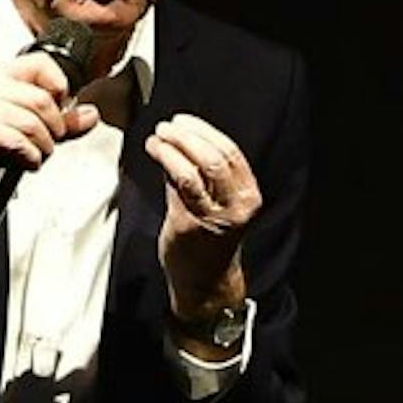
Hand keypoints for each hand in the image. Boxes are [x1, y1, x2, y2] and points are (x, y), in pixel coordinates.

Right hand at [0, 53, 98, 228]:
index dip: (59, 86)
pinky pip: (16, 139)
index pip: (40, 63)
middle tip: (50, 142)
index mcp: (0, 76)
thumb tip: (91, 114)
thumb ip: (64, 121)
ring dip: (43, 146)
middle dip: (55, 127)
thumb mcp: (34, 131)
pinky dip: (30, 156)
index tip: (61, 107)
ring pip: (31, 121)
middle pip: (41, 99)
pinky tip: (27, 161)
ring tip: (37, 154)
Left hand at [148, 112, 259, 314]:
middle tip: (167, 125)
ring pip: (196, 168)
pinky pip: (179, 184)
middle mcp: (236, 205)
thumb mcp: (216, 204)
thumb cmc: (209, 241)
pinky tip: (154, 151)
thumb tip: (178, 143)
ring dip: (174, 145)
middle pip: (215, 157)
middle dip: (188, 135)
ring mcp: (214, 216)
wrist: (206, 282)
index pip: (230, 152)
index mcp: (248, 195)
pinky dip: (166, 161)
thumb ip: (201, 176)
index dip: (205, 131)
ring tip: (158, 136)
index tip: (183, 120)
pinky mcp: (189, 224)